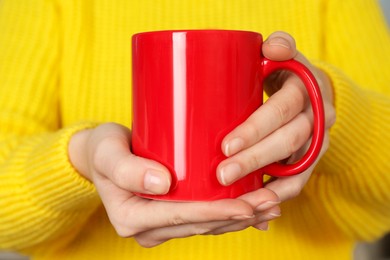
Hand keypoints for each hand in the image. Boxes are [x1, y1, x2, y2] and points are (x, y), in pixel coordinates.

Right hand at [68, 123, 280, 246]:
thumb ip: (127, 169)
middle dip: (238, 216)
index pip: (181, 217)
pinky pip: (204, 219)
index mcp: (132, 219)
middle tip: (271, 202)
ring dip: (241, 217)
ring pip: (207, 225)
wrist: (99, 156)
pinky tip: (255, 213)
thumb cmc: (103, 150)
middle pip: (201, 224)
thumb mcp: (107, 153)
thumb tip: (162, 184)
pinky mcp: (171, 217)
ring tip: (271, 205)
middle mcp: (148, 229)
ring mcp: (161, 226)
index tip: (245, 206)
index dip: (215, 213)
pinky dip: (230, 216)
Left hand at [217, 31, 335, 215]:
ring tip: (238, 202)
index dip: (256, 129)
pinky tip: (256, 210)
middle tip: (222, 174)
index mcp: (307, 89)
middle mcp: (318, 118)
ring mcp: (316, 143)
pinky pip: (298, 184)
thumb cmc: (284, 73)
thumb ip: (280, 46)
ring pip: (295, 168)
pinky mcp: (309, 161)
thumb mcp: (284, 55)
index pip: (282, 109)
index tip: (226, 146)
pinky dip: (278, 197)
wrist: (308, 93)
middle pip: (288, 141)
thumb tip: (272, 47)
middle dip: (254, 160)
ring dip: (266, 186)